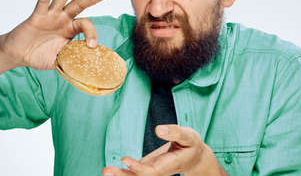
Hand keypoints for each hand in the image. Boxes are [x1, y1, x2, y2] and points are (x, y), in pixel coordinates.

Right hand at [0, 0, 106, 69]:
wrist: (18, 55)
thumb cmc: (39, 56)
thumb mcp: (60, 59)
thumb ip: (73, 57)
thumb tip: (89, 60)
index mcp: (70, 29)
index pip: (85, 25)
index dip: (91, 34)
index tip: (92, 46)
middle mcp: (62, 19)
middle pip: (79, 4)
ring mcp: (50, 15)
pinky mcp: (37, 15)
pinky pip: (43, 0)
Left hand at [102, 125, 227, 175]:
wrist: (195, 158)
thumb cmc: (191, 145)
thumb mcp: (188, 136)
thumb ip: (175, 132)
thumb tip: (158, 129)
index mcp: (170, 165)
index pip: (152, 171)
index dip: (138, 168)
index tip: (125, 160)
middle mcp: (160, 171)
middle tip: (106, 171)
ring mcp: (153, 171)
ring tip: (105, 171)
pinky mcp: (149, 168)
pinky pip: (135, 174)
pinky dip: (124, 173)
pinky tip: (111, 171)